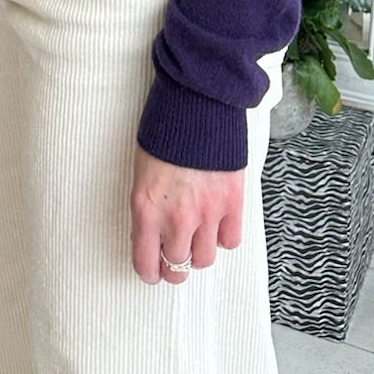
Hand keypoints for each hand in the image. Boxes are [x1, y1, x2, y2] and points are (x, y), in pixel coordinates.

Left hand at [129, 143, 244, 285]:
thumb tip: (154, 232)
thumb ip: (148, 207)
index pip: (146, 263)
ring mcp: (206, 213)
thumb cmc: (165, 130)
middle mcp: (176, 217)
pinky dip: (224, 236)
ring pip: (205, 259)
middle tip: (176, 255)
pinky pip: (231, 241)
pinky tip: (218, 223)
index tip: (153, 269)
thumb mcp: (141, 171)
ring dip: (199, 251)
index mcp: (146, 208)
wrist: (196, 102)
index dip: (150, 271)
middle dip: (174, 265)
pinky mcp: (232, 202)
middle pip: (177, 268)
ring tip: (197, 237)